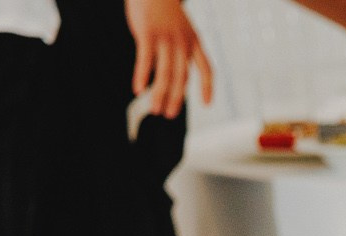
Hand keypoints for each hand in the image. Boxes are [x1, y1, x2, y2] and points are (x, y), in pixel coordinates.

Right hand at [127, 0, 211, 119]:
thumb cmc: (165, 8)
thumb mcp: (181, 27)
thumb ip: (181, 48)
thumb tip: (175, 70)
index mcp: (194, 42)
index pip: (207, 69)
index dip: (207, 87)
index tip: (207, 104)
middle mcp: (182, 43)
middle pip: (182, 78)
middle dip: (177, 99)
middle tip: (169, 115)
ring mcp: (165, 39)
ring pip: (166, 74)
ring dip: (160, 94)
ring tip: (155, 110)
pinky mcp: (147, 34)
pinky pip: (145, 60)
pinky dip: (142, 76)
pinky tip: (138, 89)